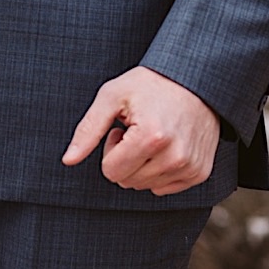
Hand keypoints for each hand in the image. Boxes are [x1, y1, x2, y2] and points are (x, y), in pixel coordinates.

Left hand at [62, 66, 219, 195]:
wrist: (194, 80)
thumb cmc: (149, 85)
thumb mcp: (112, 96)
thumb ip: (88, 130)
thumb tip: (68, 160)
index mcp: (150, 137)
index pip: (111, 172)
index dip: (111, 148)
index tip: (122, 127)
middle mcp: (174, 156)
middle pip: (127, 182)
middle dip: (125, 157)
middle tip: (137, 130)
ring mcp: (190, 167)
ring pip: (145, 186)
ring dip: (142, 164)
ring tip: (152, 135)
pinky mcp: (200, 172)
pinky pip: (165, 188)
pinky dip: (160, 170)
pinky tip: (166, 145)